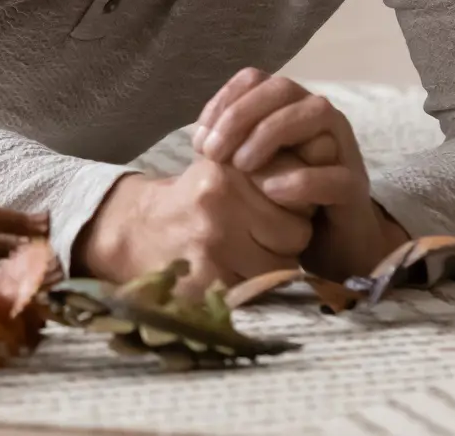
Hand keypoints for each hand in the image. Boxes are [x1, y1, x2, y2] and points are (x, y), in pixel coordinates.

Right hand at [73, 159, 312, 293]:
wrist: (132, 232)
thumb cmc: (189, 200)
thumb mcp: (220, 169)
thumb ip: (266, 167)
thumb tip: (322, 161)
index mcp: (226, 173)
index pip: (296, 194)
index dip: (296, 206)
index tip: (282, 209)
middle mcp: (220, 205)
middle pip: (295, 233)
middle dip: (290, 240)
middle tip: (269, 240)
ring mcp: (213, 247)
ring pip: (281, 268)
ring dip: (275, 268)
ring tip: (253, 259)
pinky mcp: (206, 284)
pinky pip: (256, 294)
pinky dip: (254, 290)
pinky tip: (238, 277)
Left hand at [191, 68, 405, 279]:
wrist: (328, 244)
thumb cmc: (280, 200)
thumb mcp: (248, 169)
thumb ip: (230, 148)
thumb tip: (200, 140)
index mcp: (288, 107)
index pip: (254, 80)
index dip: (223, 102)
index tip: (199, 140)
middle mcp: (317, 117)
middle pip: (282, 89)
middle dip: (241, 116)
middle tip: (213, 153)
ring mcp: (342, 147)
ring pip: (316, 113)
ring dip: (272, 134)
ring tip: (242, 167)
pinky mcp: (355, 185)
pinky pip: (335, 172)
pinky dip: (300, 179)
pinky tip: (270, 192)